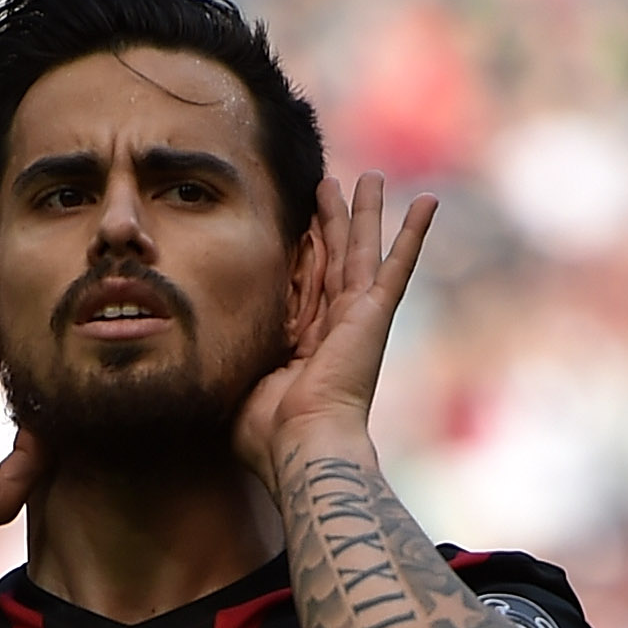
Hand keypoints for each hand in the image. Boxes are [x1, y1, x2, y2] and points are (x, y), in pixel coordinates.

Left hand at [237, 173, 436, 492]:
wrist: (303, 448)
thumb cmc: (268, 437)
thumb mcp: (237, 388)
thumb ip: (231, 365)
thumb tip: (197, 357)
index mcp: (306, 346)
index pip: (302, 287)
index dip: (300, 253)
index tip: (296, 225)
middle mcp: (335, 327)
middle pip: (334, 260)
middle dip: (333, 222)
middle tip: (331, 184)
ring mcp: (358, 318)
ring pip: (361, 251)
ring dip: (367, 214)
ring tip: (374, 179)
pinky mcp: (375, 314)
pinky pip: (397, 265)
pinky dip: (415, 234)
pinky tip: (430, 203)